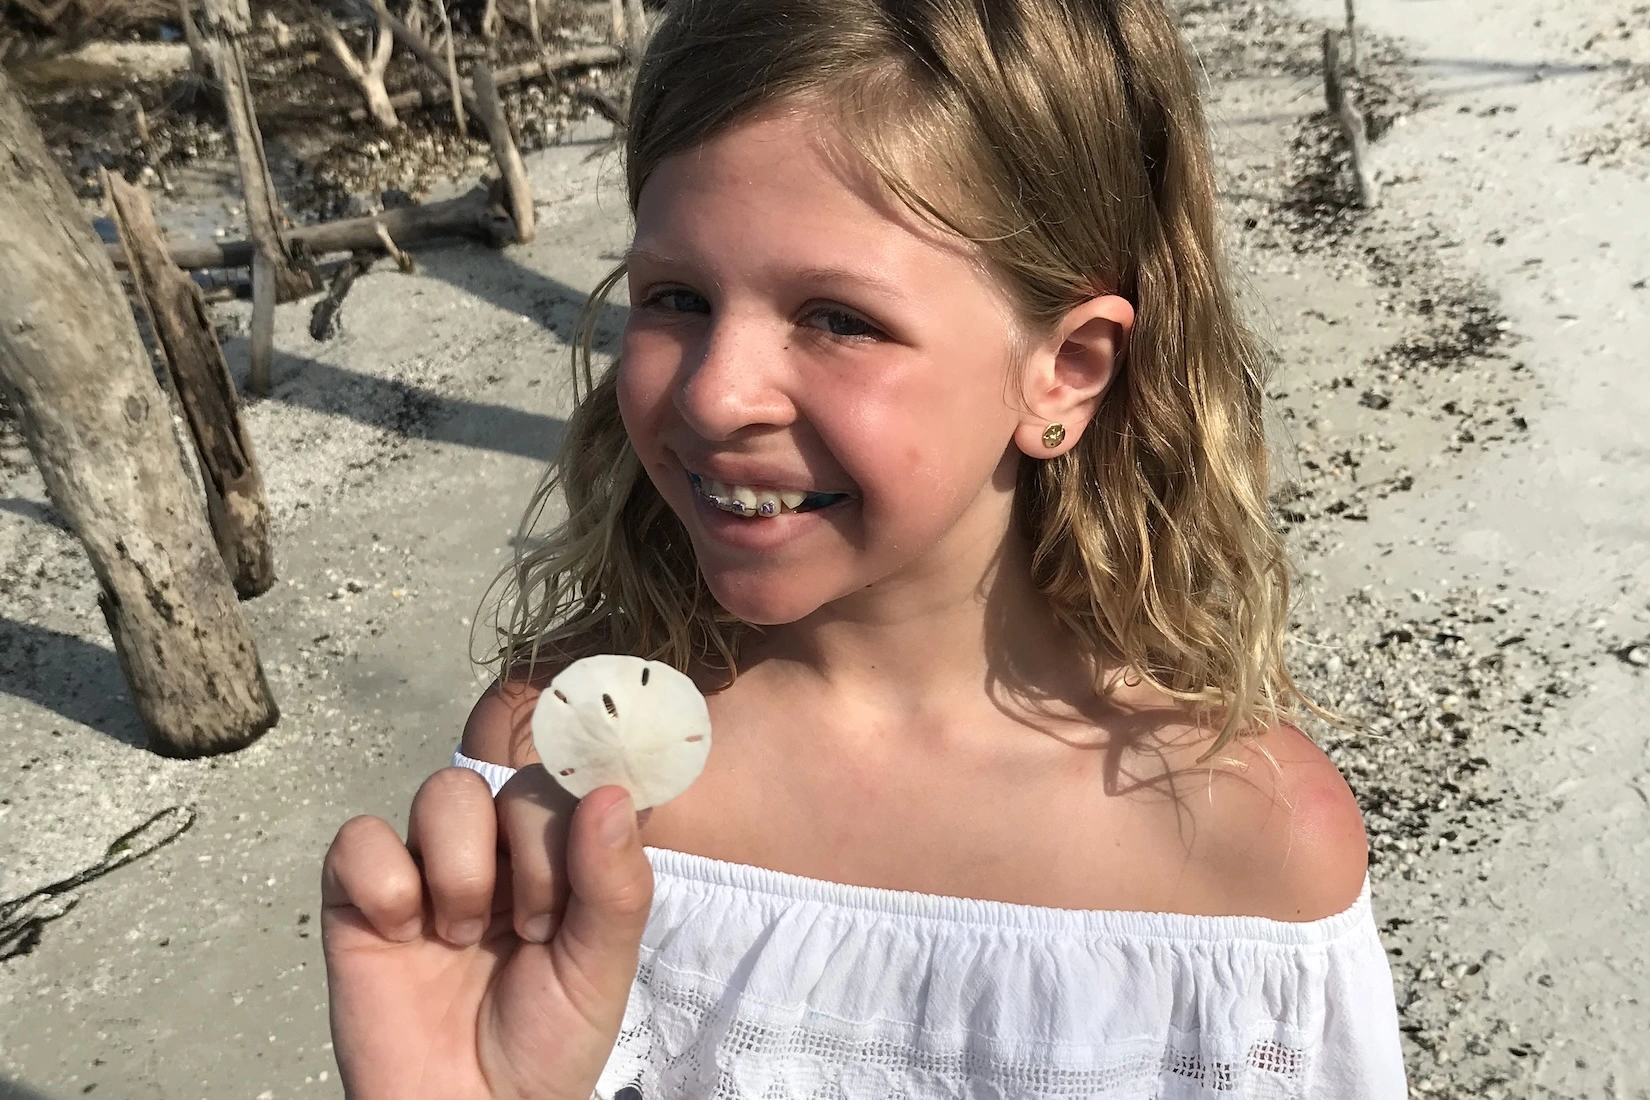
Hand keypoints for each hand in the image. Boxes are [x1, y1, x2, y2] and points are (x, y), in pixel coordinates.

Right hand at [321, 765, 652, 1099]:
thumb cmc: (544, 1045)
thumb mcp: (601, 969)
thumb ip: (615, 884)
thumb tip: (611, 793)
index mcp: (559, 858)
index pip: (569, 783)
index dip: (575, 818)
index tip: (578, 885)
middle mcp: (495, 853)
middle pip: (509, 782)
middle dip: (529, 857)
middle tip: (531, 932)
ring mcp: (427, 870)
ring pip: (443, 792)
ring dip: (462, 866)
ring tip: (462, 938)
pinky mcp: (358, 899)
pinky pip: (359, 839)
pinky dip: (383, 882)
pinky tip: (402, 936)